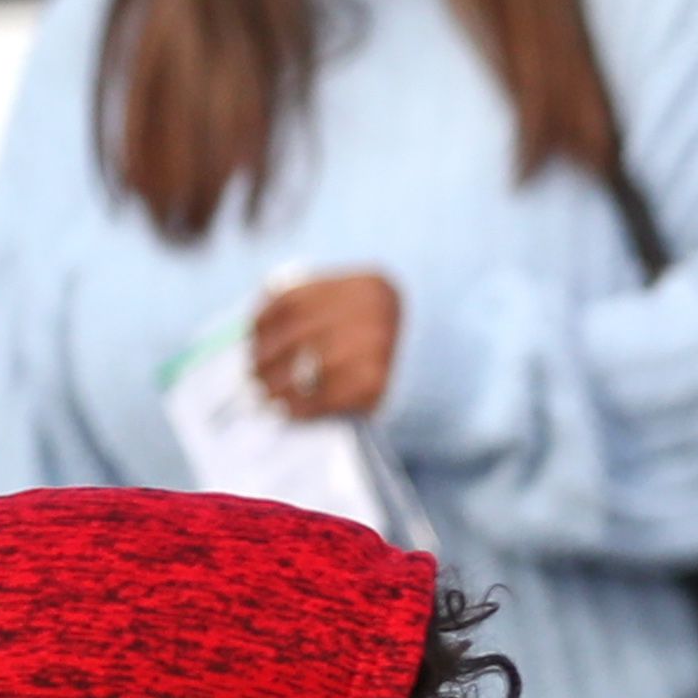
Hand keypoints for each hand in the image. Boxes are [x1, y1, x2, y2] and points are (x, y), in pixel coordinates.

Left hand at [251, 271, 403, 421]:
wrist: (448, 372)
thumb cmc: (387, 340)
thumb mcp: (360, 310)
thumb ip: (317, 310)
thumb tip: (257, 339)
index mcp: (363, 286)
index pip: (292, 301)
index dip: (262, 322)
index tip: (249, 340)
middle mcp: (369, 312)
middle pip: (295, 336)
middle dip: (264, 360)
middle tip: (251, 376)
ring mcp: (374, 348)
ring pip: (306, 368)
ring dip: (277, 387)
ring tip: (264, 396)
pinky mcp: (376, 384)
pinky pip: (324, 397)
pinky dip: (299, 407)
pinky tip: (286, 411)